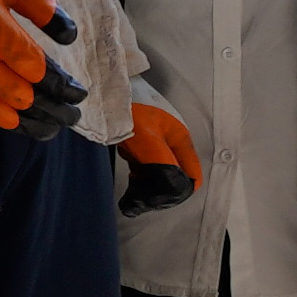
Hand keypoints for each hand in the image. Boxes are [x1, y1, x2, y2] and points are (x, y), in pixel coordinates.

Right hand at [0, 0, 71, 131]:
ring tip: (50, 127)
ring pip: (3, 116)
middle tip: (70, 115)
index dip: (63, 86)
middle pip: (25, 99)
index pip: (38, 71)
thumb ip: (40, 6)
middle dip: (53, 109)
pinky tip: (15, 119)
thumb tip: (69, 36)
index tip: (78, 93)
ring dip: (29, 123)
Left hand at [116, 101, 203, 216]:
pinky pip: (145, 170)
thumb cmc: (127, 110)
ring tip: (135, 193)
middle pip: (176, 177)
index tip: (164, 199)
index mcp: (180, 139)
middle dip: (162, 190)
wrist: (103, 97)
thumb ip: (163, 164)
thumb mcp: (148, 140)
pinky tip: (131, 182)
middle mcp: (171, 144)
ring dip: (149, 186)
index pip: (192, 174)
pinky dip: (139, 180)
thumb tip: (173, 190)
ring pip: (159, 175)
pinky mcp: (141, 148)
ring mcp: (156, 145)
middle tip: (145, 198)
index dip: (181, 190)